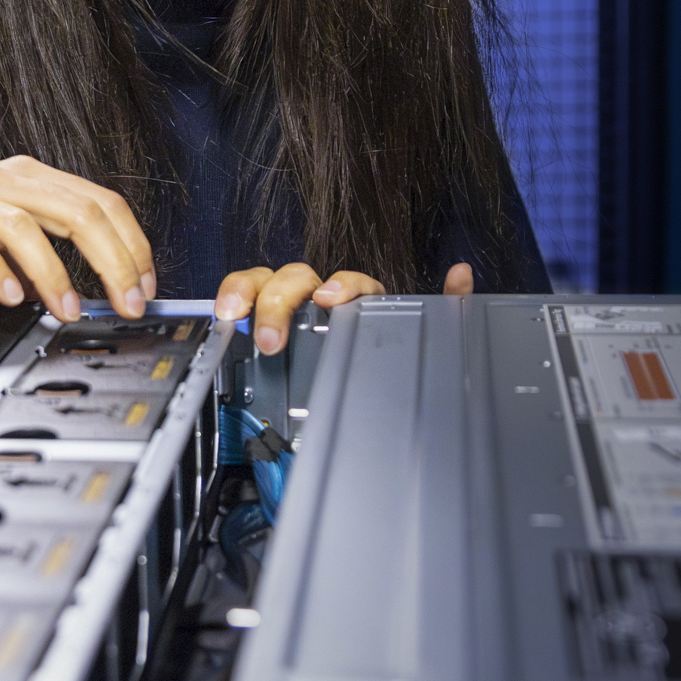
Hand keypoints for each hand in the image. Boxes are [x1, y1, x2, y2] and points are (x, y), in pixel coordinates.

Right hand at [0, 156, 155, 322]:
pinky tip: (11, 298)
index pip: (98, 201)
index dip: (132, 245)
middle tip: (127, 303)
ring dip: (55, 272)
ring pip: (23, 223)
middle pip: (73, 209)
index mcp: (25, 180)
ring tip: (69, 310)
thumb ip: (48, 266)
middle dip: (112, 260)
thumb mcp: (4, 253)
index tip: (147, 288)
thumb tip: (99, 299)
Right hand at [213, 262, 470, 352]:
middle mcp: (315, 300)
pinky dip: (226, 300)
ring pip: (259, 282)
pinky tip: (218, 315)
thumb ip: (447, 308)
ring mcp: (284, 311)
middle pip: (294, 278)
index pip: (349, 281)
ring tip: (230, 317)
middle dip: (279, 302)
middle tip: (270, 339)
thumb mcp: (422, 339)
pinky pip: (238, 303)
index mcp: (355, 301)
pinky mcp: (257, 328)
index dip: (339, 285)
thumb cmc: (382, 366)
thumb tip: (461, 274)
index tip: (329, 300)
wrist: (358, 407)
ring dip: (243, 292)